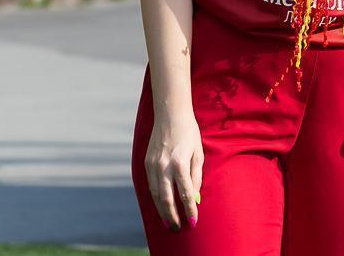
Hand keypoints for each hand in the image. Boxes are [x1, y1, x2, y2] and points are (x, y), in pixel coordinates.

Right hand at [144, 110, 202, 231]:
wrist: (170, 114)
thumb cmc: (189, 133)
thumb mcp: (198, 153)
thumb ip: (196, 176)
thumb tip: (194, 197)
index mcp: (179, 163)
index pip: (186, 194)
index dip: (189, 210)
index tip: (193, 222)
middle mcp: (164, 166)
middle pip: (167, 198)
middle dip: (172, 216)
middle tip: (177, 228)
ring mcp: (152, 164)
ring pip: (156, 194)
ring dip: (162, 210)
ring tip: (168, 222)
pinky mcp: (146, 162)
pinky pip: (150, 184)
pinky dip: (155, 197)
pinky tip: (160, 204)